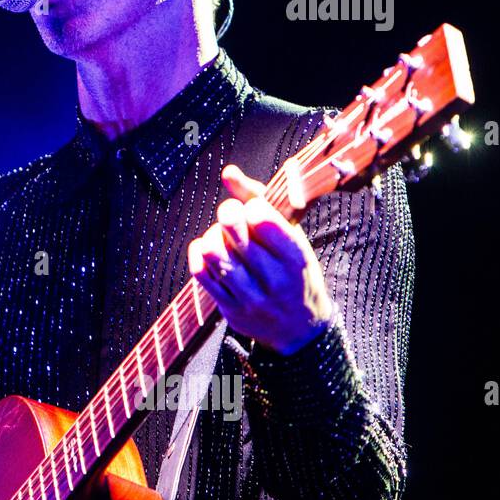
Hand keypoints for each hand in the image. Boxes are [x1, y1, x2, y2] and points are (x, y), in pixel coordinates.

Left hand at [187, 165, 334, 355]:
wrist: (300, 328)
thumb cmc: (293, 269)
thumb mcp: (290, 235)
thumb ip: (259, 200)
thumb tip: (228, 171)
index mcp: (297, 257)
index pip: (262, 219)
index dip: (251, 206)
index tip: (253, 210)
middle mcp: (276, 280)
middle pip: (234, 233)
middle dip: (227, 214)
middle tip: (231, 215)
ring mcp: (252, 298)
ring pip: (215, 253)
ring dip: (212, 235)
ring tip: (220, 235)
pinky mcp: (231, 310)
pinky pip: (202, 274)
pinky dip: (199, 253)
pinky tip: (207, 249)